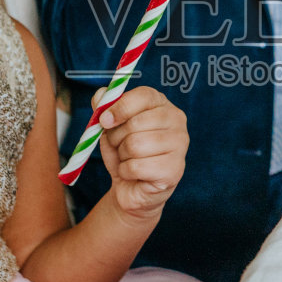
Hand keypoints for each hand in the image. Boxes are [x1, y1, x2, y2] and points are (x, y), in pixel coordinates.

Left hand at [97, 88, 187, 222]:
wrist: (132, 186)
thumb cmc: (124, 152)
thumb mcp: (110, 127)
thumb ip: (104, 108)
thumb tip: (101, 95)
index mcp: (162, 104)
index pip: (144, 95)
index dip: (120, 107)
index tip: (104, 120)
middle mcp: (176, 120)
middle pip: (135, 123)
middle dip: (117, 137)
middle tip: (119, 145)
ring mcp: (180, 145)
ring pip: (135, 145)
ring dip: (122, 156)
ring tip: (128, 159)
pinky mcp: (175, 169)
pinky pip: (137, 167)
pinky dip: (125, 172)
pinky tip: (133, 173)